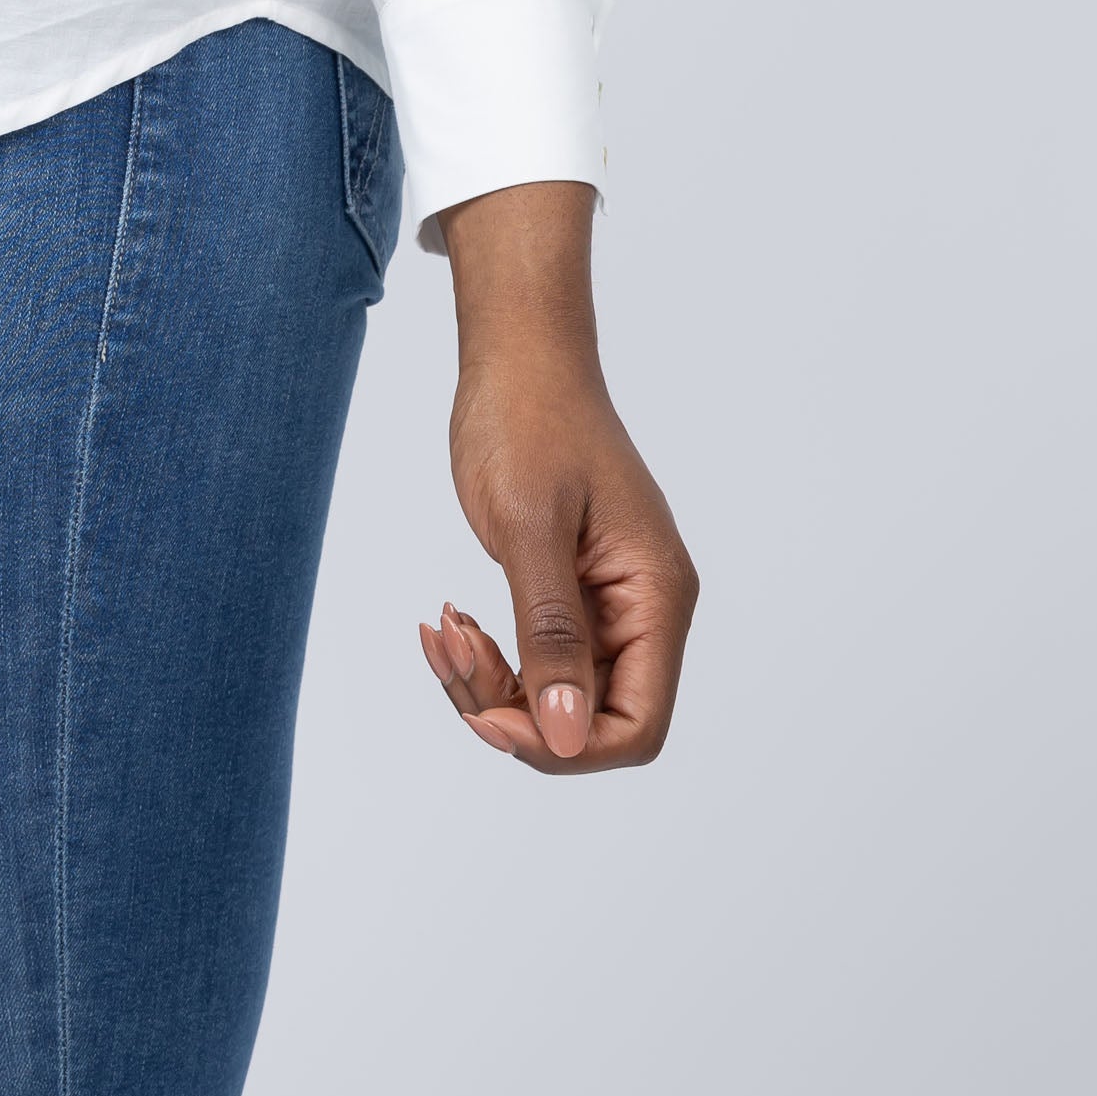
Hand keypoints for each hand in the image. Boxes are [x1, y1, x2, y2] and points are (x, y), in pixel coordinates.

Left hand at [418, 178, 696, 773]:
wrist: (517, 352)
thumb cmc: (527, 417)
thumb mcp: (530, 525)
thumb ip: (551, 633)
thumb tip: (566, 736)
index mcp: (655, 594)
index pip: (636, 725)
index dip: (565, 743)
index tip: (489, 717)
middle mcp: (645, 606)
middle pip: (594, 719)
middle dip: (517, 710)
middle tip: (451, 654)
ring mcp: (610, 599)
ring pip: (559, 693)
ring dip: (494, 683)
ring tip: (441, 633)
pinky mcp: (574, 588)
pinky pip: (540, 655)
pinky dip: (493, 654)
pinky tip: (451, 622)